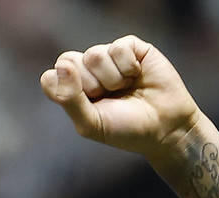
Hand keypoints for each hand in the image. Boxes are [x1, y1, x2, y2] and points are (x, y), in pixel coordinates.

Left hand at [40, 36, 198, 160]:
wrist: (165, 127)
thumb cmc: (126, 129)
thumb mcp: (92, 124)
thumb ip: (69, 99)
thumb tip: (61, 67)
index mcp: (74, 90)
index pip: (53, 76)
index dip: (68, 88)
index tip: (88, 103)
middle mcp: (89, 71)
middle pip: (69, 60)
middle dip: (89, 84)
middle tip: (109, 98)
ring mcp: (109, 58)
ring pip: (94, 55)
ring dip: (111, 78)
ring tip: (125, 88)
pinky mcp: (131, 47)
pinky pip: (118, 47)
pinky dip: (128, 66)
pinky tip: (137, 76)